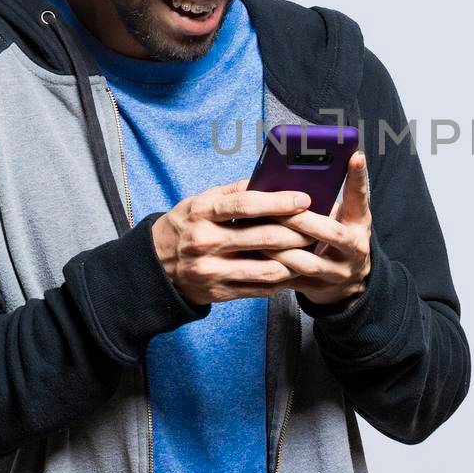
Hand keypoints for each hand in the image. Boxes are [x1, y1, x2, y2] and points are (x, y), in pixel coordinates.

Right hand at [152, 179, 317, 305]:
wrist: (156, 266)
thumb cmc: (187, 226)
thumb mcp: (200, 202)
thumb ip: (233, 192)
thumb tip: (271, 179)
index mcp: (202, 213)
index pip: (246, 205)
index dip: (279, 202)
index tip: (304, 199)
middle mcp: (205, 242)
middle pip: (263, 238)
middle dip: (297, 232)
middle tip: (317, 227)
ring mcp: (212, 271)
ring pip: (267, 268)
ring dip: (295, 260)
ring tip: (310, 250)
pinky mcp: (219, 293)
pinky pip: (260, 288)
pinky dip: (282, 279)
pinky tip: (294, 269)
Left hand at [266, 151, 373, 308]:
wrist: (349, 284)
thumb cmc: (339, 239)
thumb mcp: (345, 218)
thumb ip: (329, 200)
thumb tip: (299, 172)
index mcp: (359, 225)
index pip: (361, 198)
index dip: (358, 178)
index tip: (355, 156)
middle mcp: (354, 249)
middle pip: (331, 232)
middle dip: (301, 220)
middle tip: (277, 207)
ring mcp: (337, 273)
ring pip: (308, 262)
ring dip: (281, 248)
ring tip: (258, 233)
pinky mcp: (318, 290)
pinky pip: (292, 280)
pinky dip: (272, 268)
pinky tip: (253, 257)